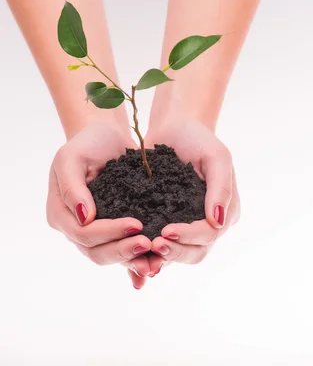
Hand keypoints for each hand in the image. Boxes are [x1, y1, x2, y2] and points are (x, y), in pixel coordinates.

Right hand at [46, 122, 152, 288]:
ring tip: (156, 261)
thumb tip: (84, 217)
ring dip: (133, 261)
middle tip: (149, 244)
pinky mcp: (116, 231)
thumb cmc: (88, 143)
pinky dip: (137, 262)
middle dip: (123, 251)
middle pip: (97, 253)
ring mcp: (97, 233)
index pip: (84, 234)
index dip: (109, 233)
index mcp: (62, 214)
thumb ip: (72, 186)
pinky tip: (155, 269)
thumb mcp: (72, 157)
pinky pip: (125, 251)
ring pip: (112, 257)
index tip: (137, 224)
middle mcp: (76, 229)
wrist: (108, 138)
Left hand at [144, 118, 239, 271]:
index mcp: (227, 211)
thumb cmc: (199, 139)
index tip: (166, 231)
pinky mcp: (167, 222)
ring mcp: (189, 225)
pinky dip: (150, 252)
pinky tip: (134, 249)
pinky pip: (162, 244)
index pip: (211, 234)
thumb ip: (221, 188)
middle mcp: (210, 223)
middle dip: (176, 252)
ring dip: (163, 256)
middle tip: (153, 245)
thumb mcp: (217, 157)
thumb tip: (218, 221)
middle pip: (197, 252)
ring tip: (143, 250)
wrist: (174, 128)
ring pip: (180, 254)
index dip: (190, 236)